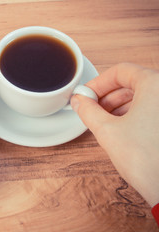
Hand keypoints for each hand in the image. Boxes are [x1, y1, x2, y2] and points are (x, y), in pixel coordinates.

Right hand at [71, 63, 158, 206]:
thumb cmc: (147, 160)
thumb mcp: (107, 131)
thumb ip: (88, 111)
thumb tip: (79, 102)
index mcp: (155, 85)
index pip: (121, 71)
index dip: (98, 83)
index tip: (86, 94)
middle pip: (132, 82)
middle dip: (108, 96)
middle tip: (91, 108)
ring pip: (143, 96)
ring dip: (119, 106)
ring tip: (103, 120)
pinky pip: (152, 108)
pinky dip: (134, 114)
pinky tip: (120, 127)